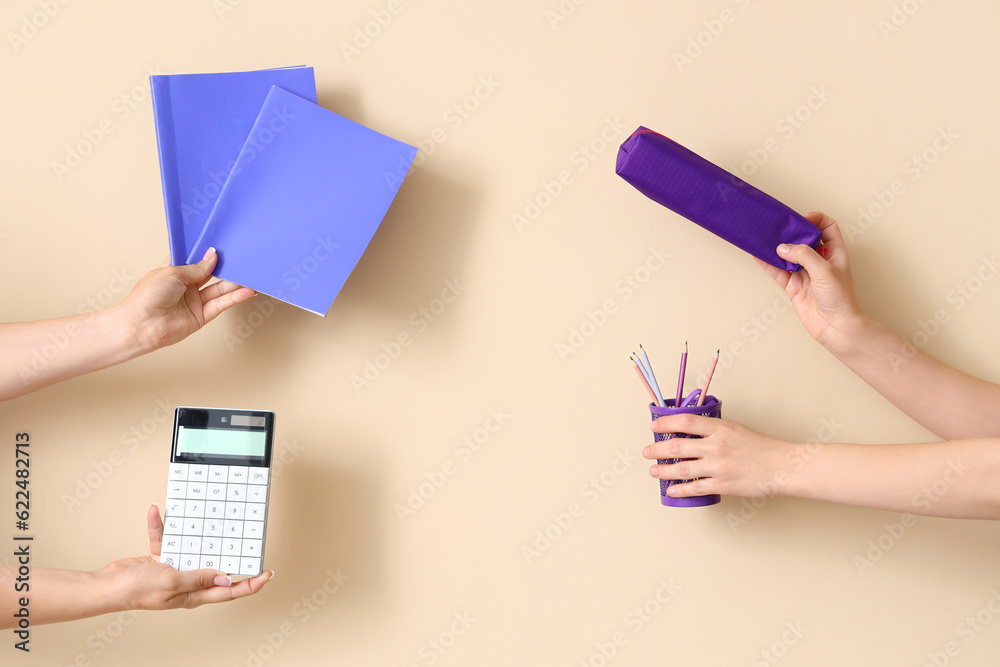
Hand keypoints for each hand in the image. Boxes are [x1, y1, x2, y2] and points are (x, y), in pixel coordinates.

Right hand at [99, 504, 271, 610]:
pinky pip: (166, 537)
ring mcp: (174, 569)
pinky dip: (161, 525)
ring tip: (211, 518)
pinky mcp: (160, 558)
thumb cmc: (135, 590)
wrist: (107, 585)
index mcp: (193, 594)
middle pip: (216, 569)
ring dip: (196, 533)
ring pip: (194, 548)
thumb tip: (225, 578)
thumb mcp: (172, 583)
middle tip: (246, 541)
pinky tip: (157, 511)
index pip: (229, 591)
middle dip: (230, 555)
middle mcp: (187, 582)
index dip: (250, 585)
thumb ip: (198, 578)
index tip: (266, 575)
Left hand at [117, 247, 255, 352]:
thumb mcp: (172, 272)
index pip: (193, 259)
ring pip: (219, 289)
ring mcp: (195, 301)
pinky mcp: (202, 315)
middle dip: (224, 265)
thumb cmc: (147, 296)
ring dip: (234, 282)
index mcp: (174, 271)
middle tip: (239, 255)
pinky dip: (235, 297)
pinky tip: (247, 290)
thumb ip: (196, 267)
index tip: (220, 242)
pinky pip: (222, 304)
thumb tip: (213, 255)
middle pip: (210, 273)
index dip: (205, 251)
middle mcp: (186, 286)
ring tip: (248, 272)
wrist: (141, 325)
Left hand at [644, 415, 791, 498]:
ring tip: (654, 471)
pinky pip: (695, 488)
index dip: (665, 423)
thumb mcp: (735, 429)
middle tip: (647, 452)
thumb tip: (689, 432)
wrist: (781, 466)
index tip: (654, 426)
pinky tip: (671, 489)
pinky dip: (680, 489)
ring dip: (663, 471)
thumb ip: (713, 430)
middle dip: (657, 449)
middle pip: (676, 446)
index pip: (684, 422)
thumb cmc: (760, 447)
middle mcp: (715, 446)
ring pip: (681, 469)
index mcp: (719, 428)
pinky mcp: (722, 485)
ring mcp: (718, 467)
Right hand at [755, 212, 864, 347]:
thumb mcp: (825, 270)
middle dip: (791, 233)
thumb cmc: (841, 299)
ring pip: (788, 255)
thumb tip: (783, 247)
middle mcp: (820, 261)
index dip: (815, 220)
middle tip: (778, 228)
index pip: (827, 227)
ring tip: (765, 238)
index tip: (801, 220)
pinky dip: (768, 263)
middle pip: (804, 239)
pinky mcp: (793, 286)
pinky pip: (778, 271)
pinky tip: (759, 255)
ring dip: (777, 248)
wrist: (836, 326)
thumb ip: (804, 255)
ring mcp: (805, 273)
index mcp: (835, 252)